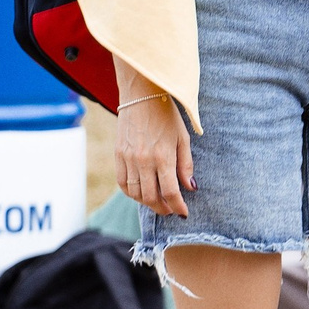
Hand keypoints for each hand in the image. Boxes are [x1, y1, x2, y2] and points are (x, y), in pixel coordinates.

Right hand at [114, 94, 193, 217]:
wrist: (141, 95)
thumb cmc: (167, 116)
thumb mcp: (183, 139)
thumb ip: (186, 165)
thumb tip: (190, 188)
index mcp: (163, 156)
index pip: (171, 192)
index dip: (178, 207)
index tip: (183, 213)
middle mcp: (144, 160)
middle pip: (151, 197)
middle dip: (163, 208)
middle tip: (171, 210)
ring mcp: (128, 158)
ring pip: (135, 193)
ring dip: (147, 203)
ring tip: (158, 202)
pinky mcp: (118, 155)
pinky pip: (122, 183)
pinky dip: (131, 193)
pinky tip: (141, 192)